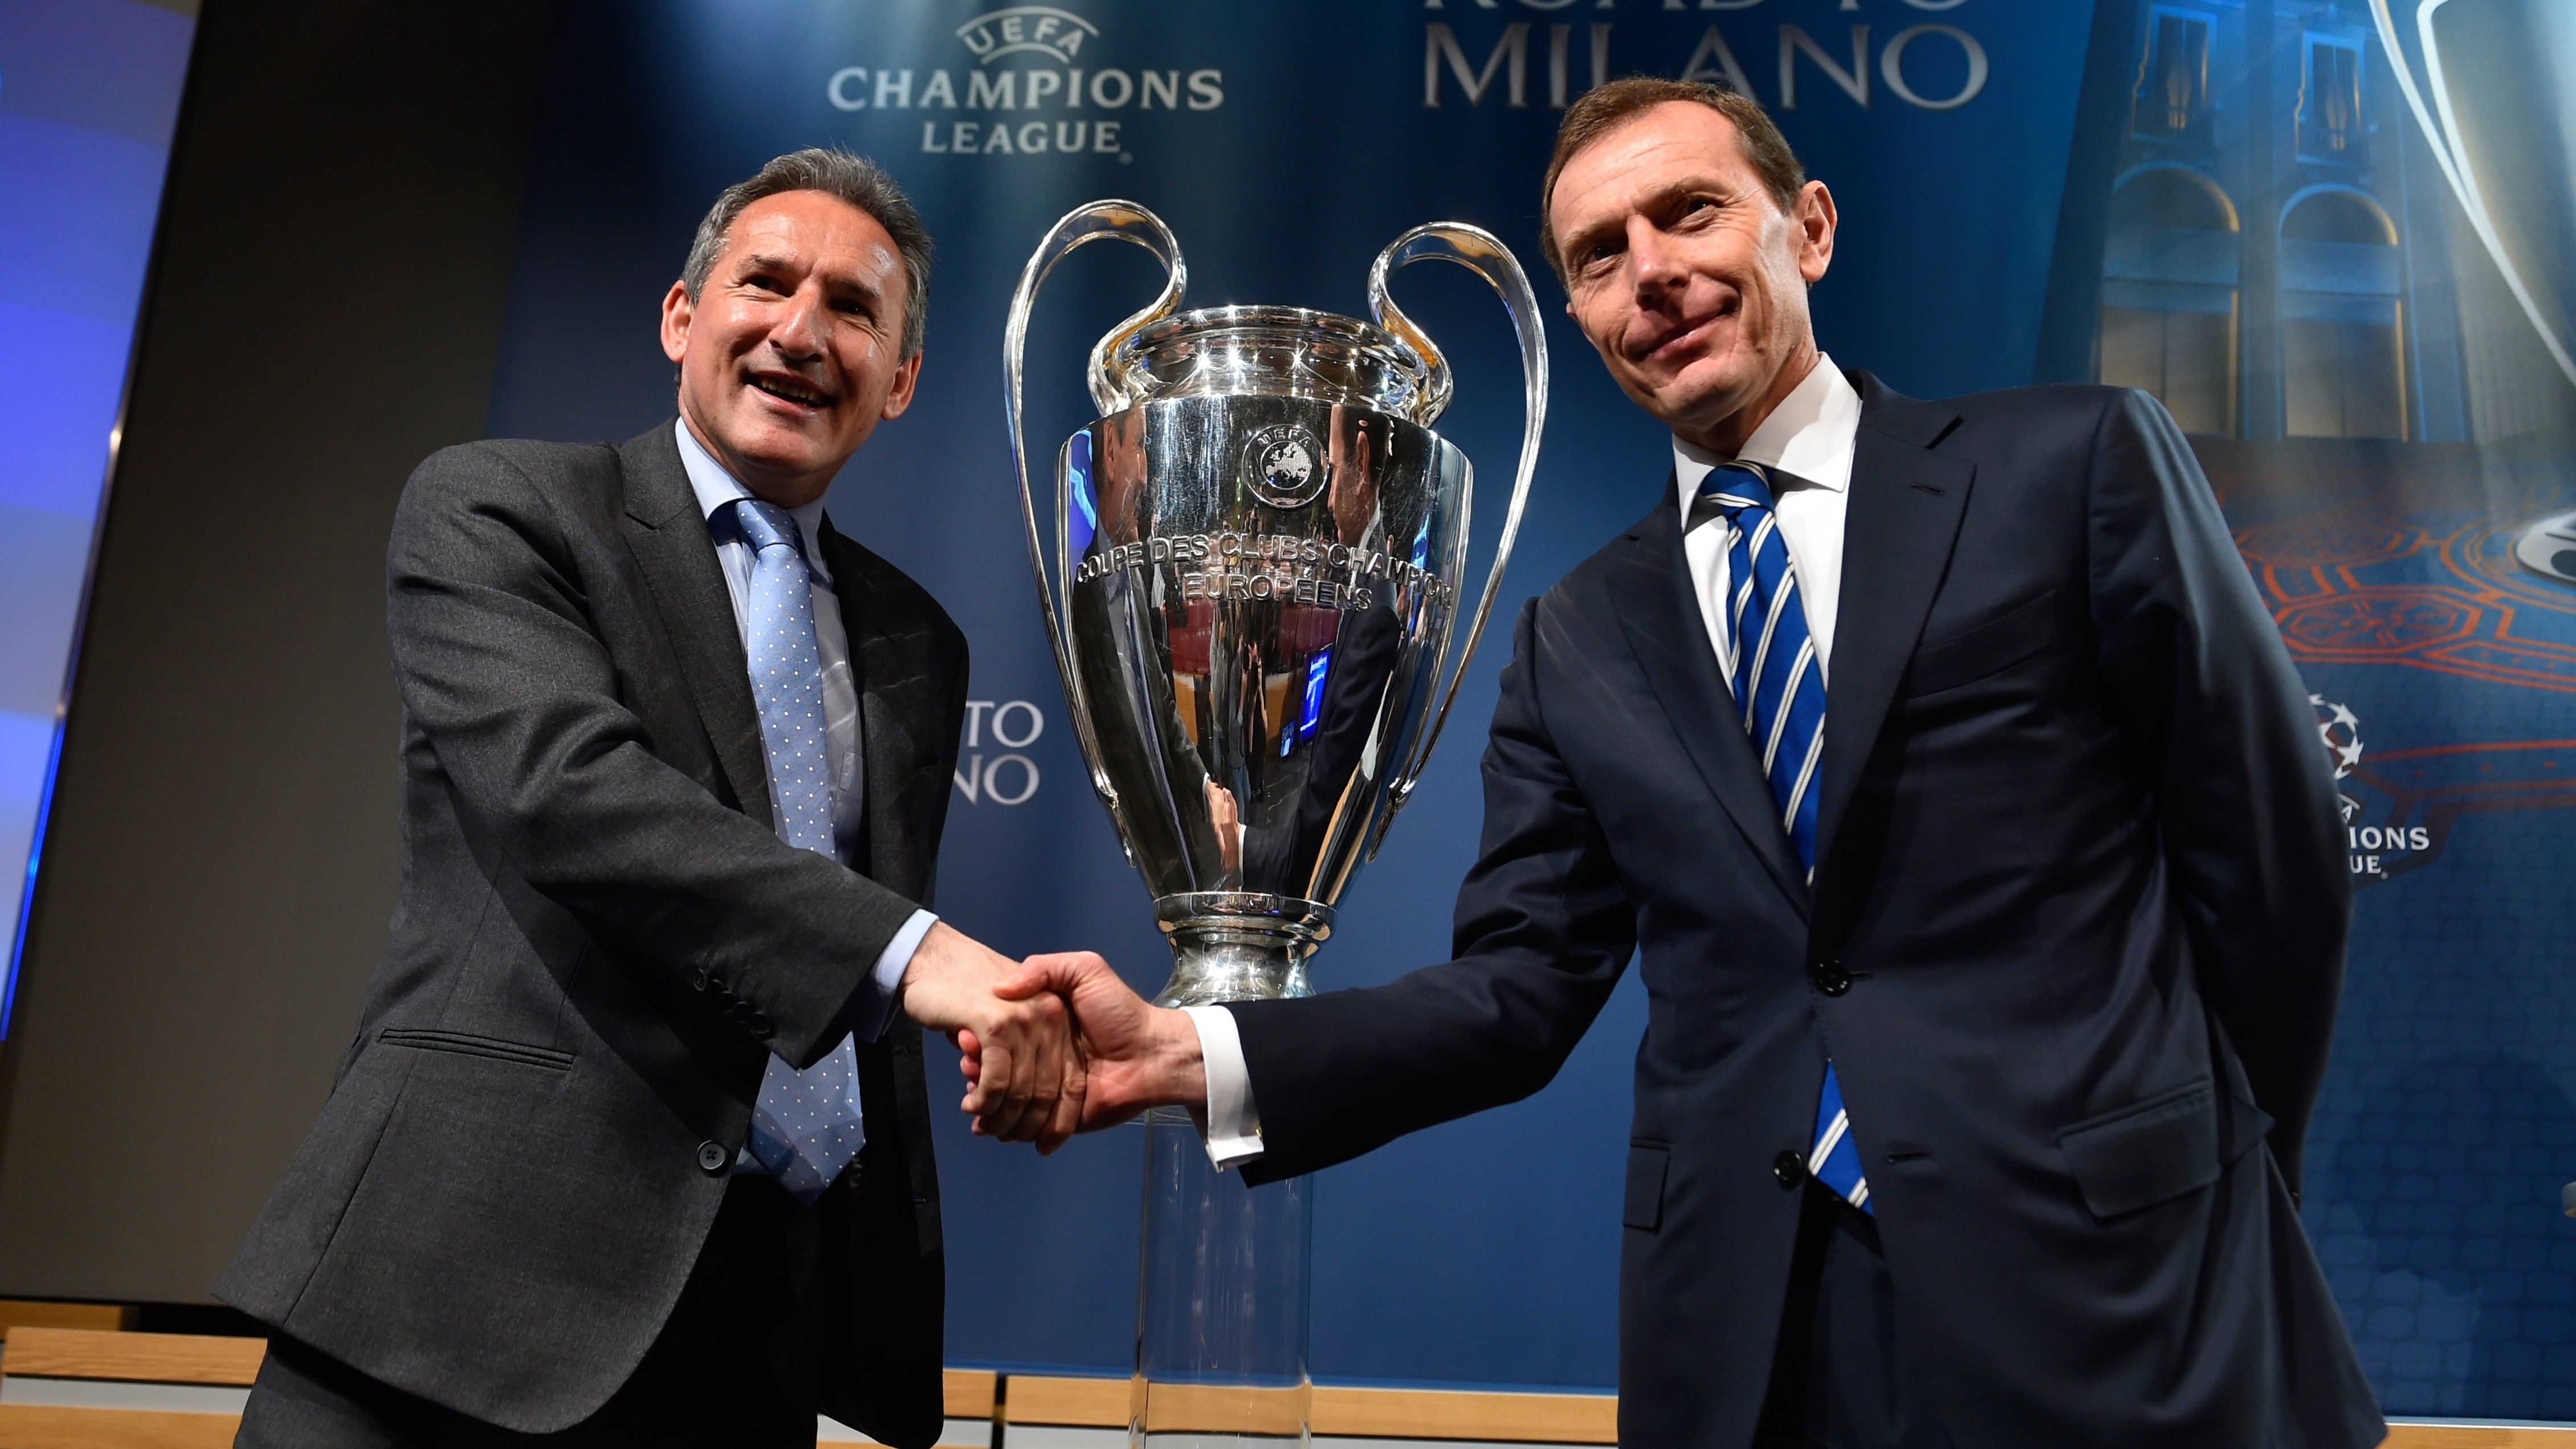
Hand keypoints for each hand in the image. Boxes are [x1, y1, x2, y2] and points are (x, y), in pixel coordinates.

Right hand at [897, 922, 1081, 1151]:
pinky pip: (997, 1081)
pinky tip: (974, 1106)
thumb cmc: (968, 978)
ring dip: (1000, 1119)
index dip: (1053, 1121)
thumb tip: (1028, 1075)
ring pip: (1020, 1092)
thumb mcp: (1016, 995)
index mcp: (1058, 1019)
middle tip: (998, 1134)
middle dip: (1022, 1125)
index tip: (1032, 1139)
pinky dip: (986, 1102)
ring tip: (983, 1125)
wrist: (933, 953)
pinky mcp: (997, 1025)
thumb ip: (1034, 1031)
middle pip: (1044, 1094)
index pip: (1066, 1085)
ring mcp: (1024, 1021)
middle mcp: (1050, 1019)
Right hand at [986, 952, 1204, 1130]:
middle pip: (993, 1067)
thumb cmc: (1121, 1012)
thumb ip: (1046, 968)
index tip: (963, 1039)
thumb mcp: (1086, 970)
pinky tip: (984, 1118)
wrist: (1152, 1056)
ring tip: (973, 1097)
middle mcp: (1040, 1055)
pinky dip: (1000, 1123)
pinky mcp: (1056, 1114)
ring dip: (982, 1100)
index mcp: (1041, 1025)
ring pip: (1002, 1097)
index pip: (997, 1036)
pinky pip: (1022, 1123)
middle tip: (968, 1067)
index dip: (976, 1040)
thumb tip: (1002, 987)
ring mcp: (1046, 1086)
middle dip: (974, 1070)